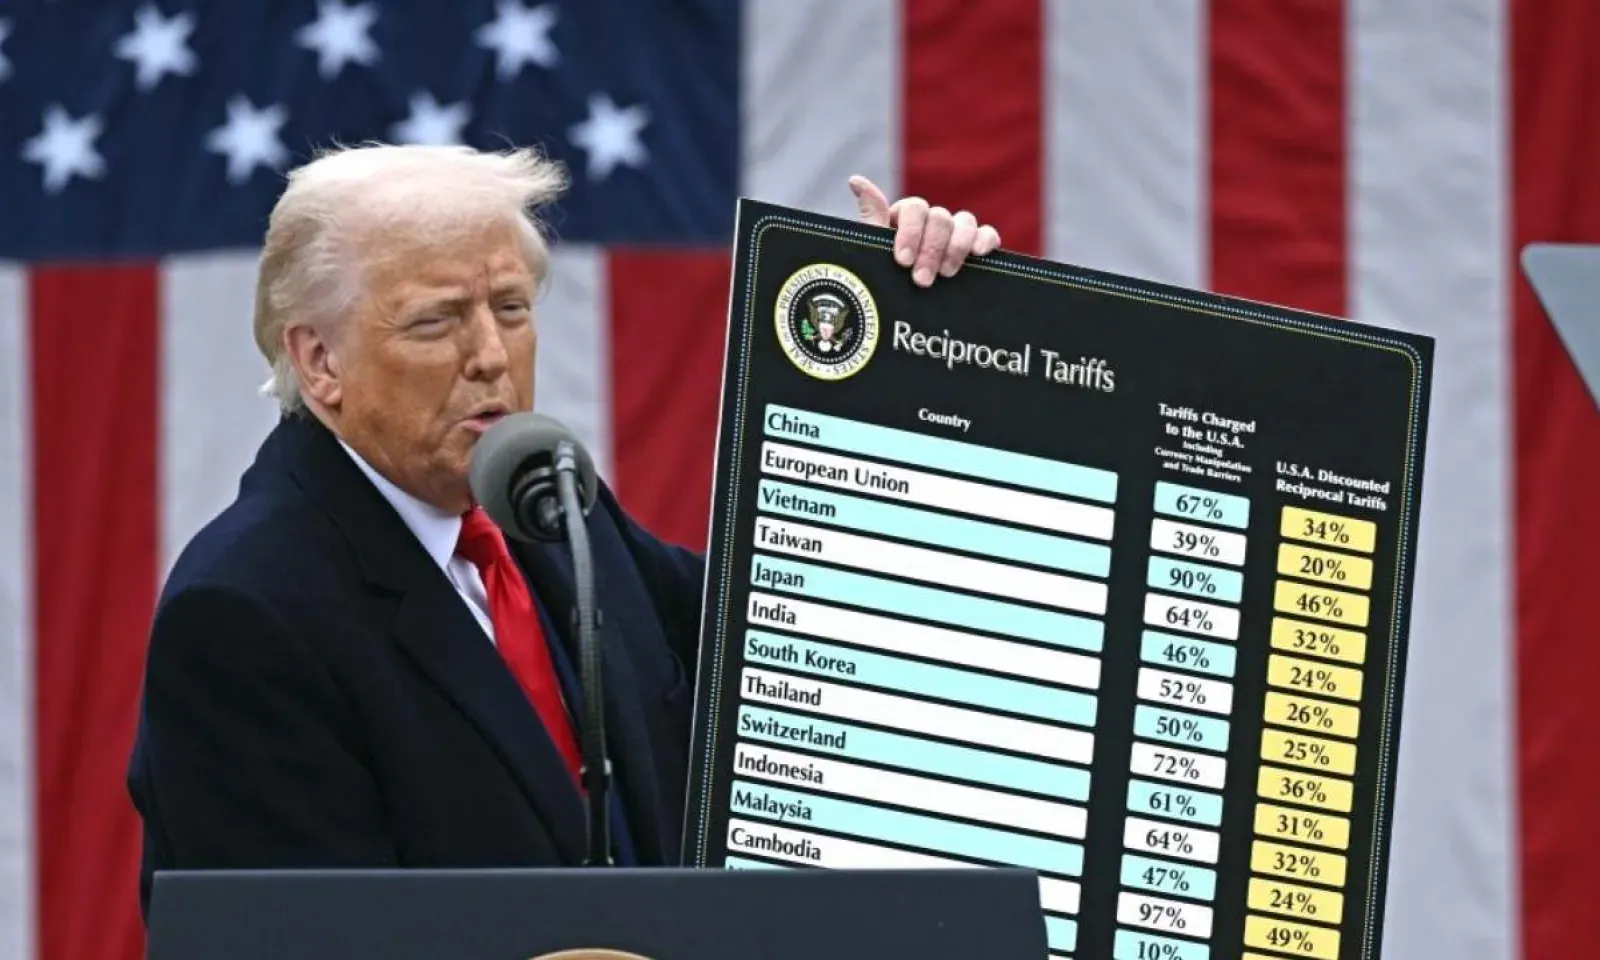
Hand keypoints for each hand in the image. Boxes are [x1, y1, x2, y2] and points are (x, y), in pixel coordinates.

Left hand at [849, 175, 1001, 287]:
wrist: (903, 313)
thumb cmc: (885, 278)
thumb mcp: (873, 251)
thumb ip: (871, 218)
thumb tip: (856, 180)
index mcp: (906, 217)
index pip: (914, 208)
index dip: (910, 232)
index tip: (902, 260)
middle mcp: (932, 221)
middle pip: (940, 218)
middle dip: (931, 250)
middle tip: (921, 280)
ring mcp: (955, 233)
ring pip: (965, 222)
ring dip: (957, 247)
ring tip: (947, 274)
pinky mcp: (975, 248)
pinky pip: (987, 234)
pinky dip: (985, 239)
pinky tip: (979, 253)